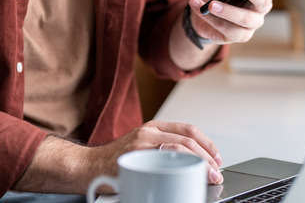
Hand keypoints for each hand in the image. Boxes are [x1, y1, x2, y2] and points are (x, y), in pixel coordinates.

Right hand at [89, 120, 223, 184]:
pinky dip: (180, 167)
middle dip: (207, 157)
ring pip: (180, 148)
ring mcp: (142, 143)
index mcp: (154, 127)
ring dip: (199, 163)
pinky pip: (164, 158)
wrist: (87, 166)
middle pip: (188, 140)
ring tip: (207, 176)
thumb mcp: (143, 148)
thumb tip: (193, 164)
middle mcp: (150, 131)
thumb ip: (163, 150)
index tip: (217, 157)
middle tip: (215, 172)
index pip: (189, 130)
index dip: (208, 144)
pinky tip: (187, 176)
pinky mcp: (136, 155)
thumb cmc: (116, 161)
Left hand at [189, 0, 300, 43]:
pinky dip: (211, 18)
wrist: (198, 6)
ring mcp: (252, 22)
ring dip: (228, 12)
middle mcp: (261, 5)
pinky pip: (227, 29)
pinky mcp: (239, 35)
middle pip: (264, 2)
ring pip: (245, 20)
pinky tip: (198, 6)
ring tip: (211, 4)